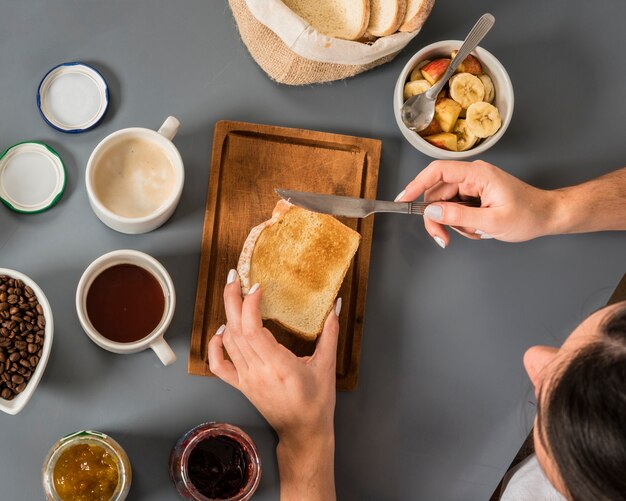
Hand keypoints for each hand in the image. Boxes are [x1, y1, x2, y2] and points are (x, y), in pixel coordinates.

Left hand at [208, 270, 339, 445]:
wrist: (303, 432)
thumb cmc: (316, 402)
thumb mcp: (327, 365)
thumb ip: (330, 332)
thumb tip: (335, 305)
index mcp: (278, 365)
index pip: (253, 329)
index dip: (250, 304)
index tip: (257, 287)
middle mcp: (258, 371)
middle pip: (235, 330)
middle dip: (232, 299)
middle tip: (234, 277)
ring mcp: (246, 379)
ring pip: (227, 342)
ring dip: (227, 315)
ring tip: (232, 294)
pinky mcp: (241, 386)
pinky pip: (219, 366)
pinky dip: (215, 346)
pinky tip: (221, 330)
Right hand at [396, 160, 556, 246]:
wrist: (547, 216)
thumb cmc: (528, 215)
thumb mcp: (492, 221)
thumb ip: (459, 216)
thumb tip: (431, 211)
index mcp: (477, 174)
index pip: (437, 172)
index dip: (417, 184)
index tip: (404, 199)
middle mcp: (472, 176)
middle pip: (436, 193)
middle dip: (436, 217)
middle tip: (442, 238)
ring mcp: (472, 185)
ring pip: (444, 203)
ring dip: (452, 222)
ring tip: (473, 232)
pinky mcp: (473, 195)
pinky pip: (454, 208)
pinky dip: (460, 222)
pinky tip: (476, 228)